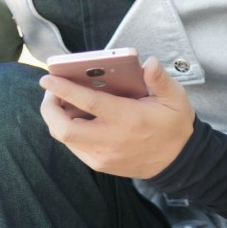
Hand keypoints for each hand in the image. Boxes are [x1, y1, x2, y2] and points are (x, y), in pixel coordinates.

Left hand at [39, 55, 194, 177]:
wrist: (178, 162)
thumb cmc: (173, 125)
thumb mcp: (175, 98)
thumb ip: (160, 79)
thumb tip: (149, 62)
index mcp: (127, 119)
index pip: (88, 103)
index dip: (64, 89)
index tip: (48, 78)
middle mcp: (111, 140)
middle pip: (63, 129)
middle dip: (49, 107)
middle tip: (51, 90)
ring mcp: (102, 156)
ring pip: (64, 138)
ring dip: (57, 118)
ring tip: (61, 100)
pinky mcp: (100, 165)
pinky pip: (73, 146)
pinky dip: (68, 129)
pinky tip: (75, 116)